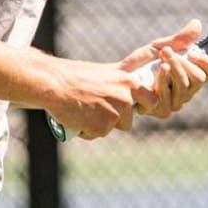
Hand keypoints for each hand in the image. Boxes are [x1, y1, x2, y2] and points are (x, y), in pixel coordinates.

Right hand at [43, 60, 157, 139]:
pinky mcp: (101, 127)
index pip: (151, 100)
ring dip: (99, 125)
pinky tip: (77, 118)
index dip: (142, 107)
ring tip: (83, 111)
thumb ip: (119, 82)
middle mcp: (125, 98)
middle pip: (128, 120)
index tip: (131, 108)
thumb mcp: (104, 72)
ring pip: (110, 128)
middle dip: (115, 119)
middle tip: (96, 110)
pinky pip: (96, 135)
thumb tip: (129, 89)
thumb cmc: (76, 75)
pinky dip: (87, 131)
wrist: (56, 84)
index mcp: (128, 81)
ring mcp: (114, 114)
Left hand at [121, 19, 207, 118]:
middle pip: (199, 78)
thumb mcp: (161, 46)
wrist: (119, 77)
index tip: (196, 52)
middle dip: (184, 62)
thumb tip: (197, 24)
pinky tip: (158, 71)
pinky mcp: (161, 110)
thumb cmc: (141, 63)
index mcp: (191, 75)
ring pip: (186, 86)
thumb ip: (180, 39)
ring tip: (162, 56)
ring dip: (174, 68)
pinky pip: (170, 95)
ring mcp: (175, 102)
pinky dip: (164, 80)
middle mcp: (187, 91)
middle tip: (168, 51)